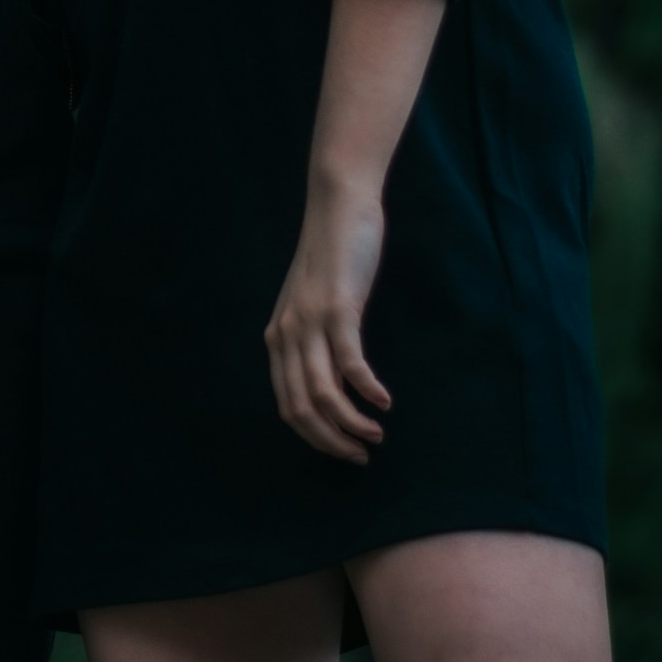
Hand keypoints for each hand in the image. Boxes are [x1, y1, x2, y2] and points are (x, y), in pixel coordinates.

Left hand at [265, 170, 393, 463]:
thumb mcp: (312, 304)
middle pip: (302, 409)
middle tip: (362, 454)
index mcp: (278, 338)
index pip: (287, 406)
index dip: (315, 437)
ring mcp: (310, 322)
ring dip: (350, 424)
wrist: (337, 206)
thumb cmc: (332, 257)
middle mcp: (287, 334)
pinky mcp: (338, 309)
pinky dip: (367, 390)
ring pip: (323, 395)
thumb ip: (313, 341)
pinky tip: (383, 401)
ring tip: (376, 435)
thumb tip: (333, 386)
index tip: (344, 449)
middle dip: (332, 441)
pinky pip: (350, 363)